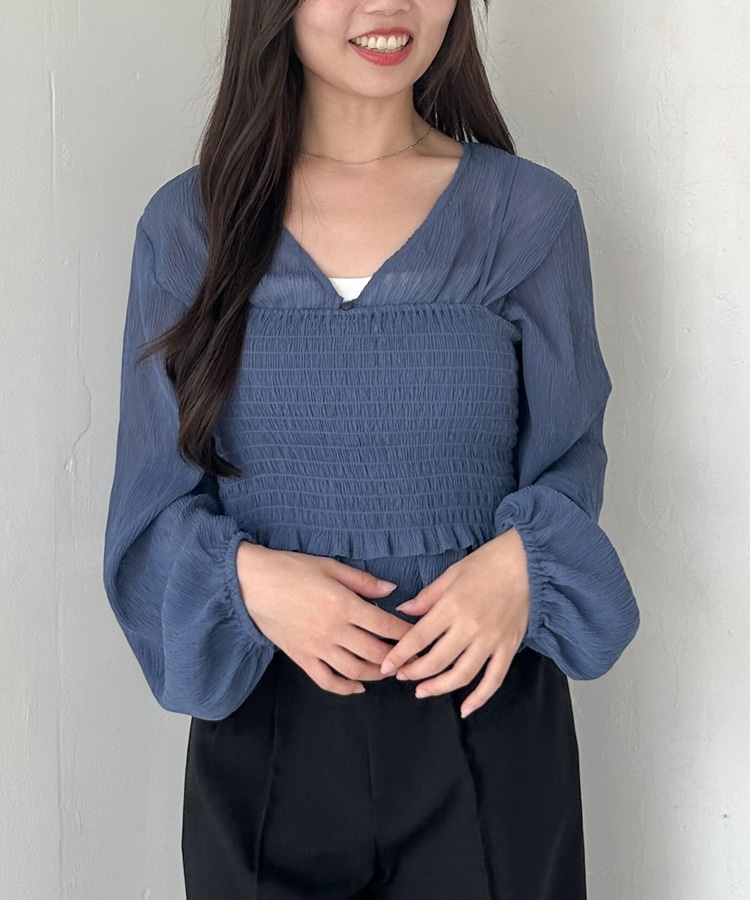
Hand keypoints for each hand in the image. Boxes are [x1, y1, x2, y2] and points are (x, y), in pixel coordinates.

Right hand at [236, 542, 411, 694]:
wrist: (251, 583)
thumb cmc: (291, 569)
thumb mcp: (330, 566)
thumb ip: (363, 581)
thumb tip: (391, 590)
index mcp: (343, 605)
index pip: (385, 625)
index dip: (406, 633)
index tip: (419, 636)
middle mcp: (333, 631)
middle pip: (376, 653)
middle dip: (398, 658)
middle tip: (412, 658)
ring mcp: (317, 648)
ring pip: (356, 671)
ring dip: (377, 674)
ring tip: (390, 670)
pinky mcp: (301, 658)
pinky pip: (327, 680)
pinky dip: (345, 688)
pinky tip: (358, 686)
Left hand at [378, 528, 530, 717]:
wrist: (527, 563)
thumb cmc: (487, 563)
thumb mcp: (451, 573)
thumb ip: (427, 597)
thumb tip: (403, 612)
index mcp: (452, 607)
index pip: (419, 638)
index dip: (399, 655)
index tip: (387, 666)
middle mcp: (470, 627)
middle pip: (436, 661)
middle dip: (414, 673)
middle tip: (402, 676)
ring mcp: (491, 641)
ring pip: (462, 675)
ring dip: (439, 687)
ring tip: (422, 691)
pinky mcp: (509, 648)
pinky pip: (494, 680)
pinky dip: (479, 698)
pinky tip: (465, 709)